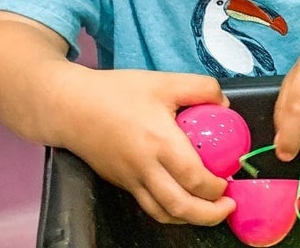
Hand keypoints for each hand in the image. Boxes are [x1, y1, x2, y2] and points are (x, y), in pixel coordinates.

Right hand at [60, 69, 236, 224]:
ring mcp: (131, 180)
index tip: (228, 180)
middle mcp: (145, 167)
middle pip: (180, 206)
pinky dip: (169, 211)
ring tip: (209, 209)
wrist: (71, 107)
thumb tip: (224, 103)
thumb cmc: (117, 92)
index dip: (216, 187)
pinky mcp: (120, 183)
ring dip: (190, 218)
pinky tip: (182, 200)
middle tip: (227, 206)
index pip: (194, 178)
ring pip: (163, 213)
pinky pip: (148, 206)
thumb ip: (200, 88)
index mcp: (159, 141)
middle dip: (210, 214)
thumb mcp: (164, 81)